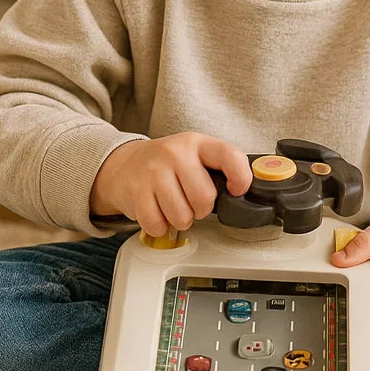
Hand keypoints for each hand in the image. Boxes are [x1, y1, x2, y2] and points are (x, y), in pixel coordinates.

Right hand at [90, 132, 252, 236]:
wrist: (125, 164)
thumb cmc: (168, 165)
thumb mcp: (195, 156)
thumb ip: (220, 169)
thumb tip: (244, 193)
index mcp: (197, 143)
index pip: (229, 156)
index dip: (241, 178)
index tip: (237, 190)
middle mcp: (175, 153)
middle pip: (204, 197)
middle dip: (201, 209)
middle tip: (192, 203)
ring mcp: (153, 171)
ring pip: (181, 216)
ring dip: (180, 220)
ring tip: (173, 207)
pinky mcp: (135, 191)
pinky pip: (157, 225)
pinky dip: (159, 226)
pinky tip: (158, 212)